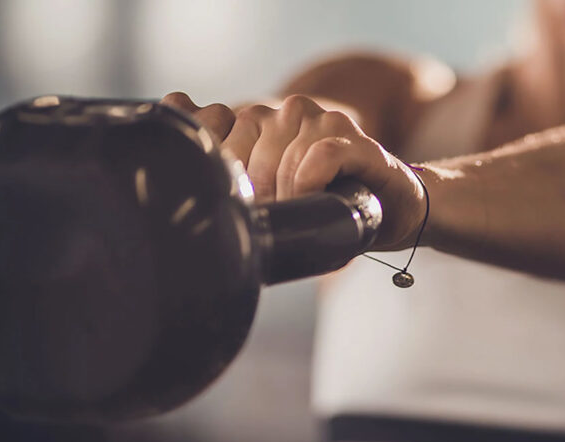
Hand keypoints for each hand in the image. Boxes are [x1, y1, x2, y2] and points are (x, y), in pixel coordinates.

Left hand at [164, 92, 424, 249]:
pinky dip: (313, 183)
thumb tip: (172, 102)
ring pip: (278, 157)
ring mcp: (322, 121)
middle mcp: (286, 112)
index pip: (210, 129)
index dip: (221, 175)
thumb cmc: (322, 207)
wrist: (392, 212)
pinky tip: (323, 198)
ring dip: (288, 196)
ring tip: (306, 213)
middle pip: (242, 149)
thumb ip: (223, 154)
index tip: (244, 204)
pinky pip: (318, 156)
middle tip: (280, 217)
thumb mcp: (265, 192)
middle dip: (256, 195)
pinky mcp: (355, 139)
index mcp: (257, 121)